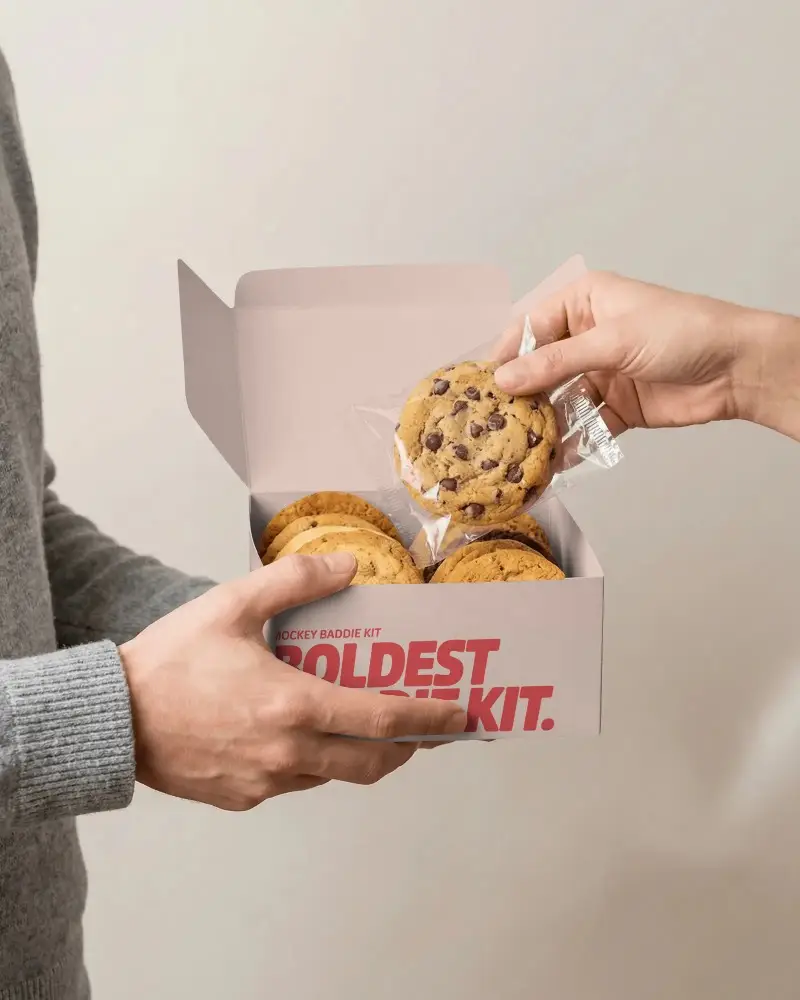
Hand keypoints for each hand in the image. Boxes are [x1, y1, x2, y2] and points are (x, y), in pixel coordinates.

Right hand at [120, 553, 465, 810]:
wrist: (111, 720)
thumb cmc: (171, 661)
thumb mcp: (232, 605)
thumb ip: (295, 580)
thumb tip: (348, 567)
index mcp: (294, 706)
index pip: (383, 718)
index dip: (429, 718)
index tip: (460, 715)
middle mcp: (288, 754)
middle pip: (371, 762)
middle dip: (408, 747)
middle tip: (426, 729)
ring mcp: (266, 784)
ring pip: (333, 775)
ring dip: (360, 754)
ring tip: (366, 726)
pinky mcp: (243, 799)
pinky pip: (295, 784)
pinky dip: (313, 763)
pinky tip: (300, 736)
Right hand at [492, 270, 799, 441]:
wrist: (737, 369)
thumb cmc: (684, 331)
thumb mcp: (613, 340)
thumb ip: (557, 362)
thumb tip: (506, 379)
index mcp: (584, 303)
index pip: (530, 327)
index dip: (506, 355)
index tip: (484, 384)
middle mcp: (587, 337)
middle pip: (540, 369)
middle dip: (520, 396)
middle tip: (494, 422)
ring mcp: (601, 374)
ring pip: (559, 401)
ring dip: (542, 425)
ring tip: (517, 448)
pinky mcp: (616, 408)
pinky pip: (582, 427)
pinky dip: (568, 445)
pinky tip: (550, 462)